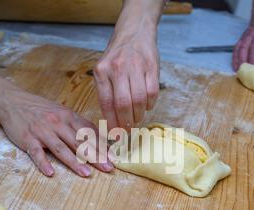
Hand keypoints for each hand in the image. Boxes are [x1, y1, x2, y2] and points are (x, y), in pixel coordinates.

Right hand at [0, 87, 113, 176]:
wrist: (12, 101)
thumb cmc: (41, 109)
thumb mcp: (62, 112)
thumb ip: (80, 124)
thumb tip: (101, 137)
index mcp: (68, 117)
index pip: (89, 133)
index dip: (102, 146)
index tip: (114, 157)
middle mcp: (58, 123)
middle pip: (79, 142)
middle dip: (95, 156)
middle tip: (108, 168)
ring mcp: (42, 131)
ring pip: (61, 148)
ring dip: (74, 162)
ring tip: (86, 174)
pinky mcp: (27, 138)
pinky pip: (36, 152)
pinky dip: (43, 163)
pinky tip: (50, 173)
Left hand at [94, 0, 162, 130]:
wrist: (134, 32)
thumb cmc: (117, 57)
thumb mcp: (104, 71)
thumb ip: (106, 93)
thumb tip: (111, 122)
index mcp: (102, 72)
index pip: (106, 103)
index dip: (112, 122)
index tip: (115, 134)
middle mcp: (117, 69)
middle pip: (124, 104)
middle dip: (126, 122)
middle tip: (128, 130)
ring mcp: (135, 67)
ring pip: (139, 100)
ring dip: (139, 115)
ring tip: (137, 118)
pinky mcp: (151, 67)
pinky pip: (152, 92)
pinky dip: (150, 104)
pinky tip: (146, 105)